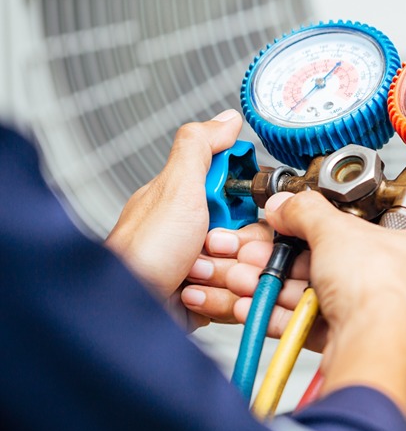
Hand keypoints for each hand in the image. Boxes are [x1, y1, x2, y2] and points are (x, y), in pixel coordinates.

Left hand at [105, 110, 243, 315]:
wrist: (127, 312)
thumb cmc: (142, 253)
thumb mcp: (175, 188)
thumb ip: (200, 148)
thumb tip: (226, 118)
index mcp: (190, 202)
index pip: (246, 201)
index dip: (246, 211)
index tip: (228, 216)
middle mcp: (198, 234)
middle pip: (254, 239)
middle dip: (237, 249)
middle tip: (206, 251)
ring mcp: (203, 268)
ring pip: (250, 271)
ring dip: (227, 277)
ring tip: (194, 277)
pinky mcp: (208, 299)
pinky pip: (239, 300)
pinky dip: (221, 301)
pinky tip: (195, 296)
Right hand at [231, 191, 405, 411]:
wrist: (370, 349)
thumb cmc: (383, 292)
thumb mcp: (337, 231)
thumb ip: (308, 212)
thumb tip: (291, 205)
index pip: (389, 226)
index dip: (345, 222)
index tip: (314, 220)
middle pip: (352, 263)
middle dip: (300, 258)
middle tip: (275, 249)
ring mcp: (396, 320)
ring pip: (333, 296)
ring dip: (287, 286)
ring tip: (256, 275)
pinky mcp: (368, 346)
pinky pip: (324, 324)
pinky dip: (290, 314)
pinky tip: (261, 304)